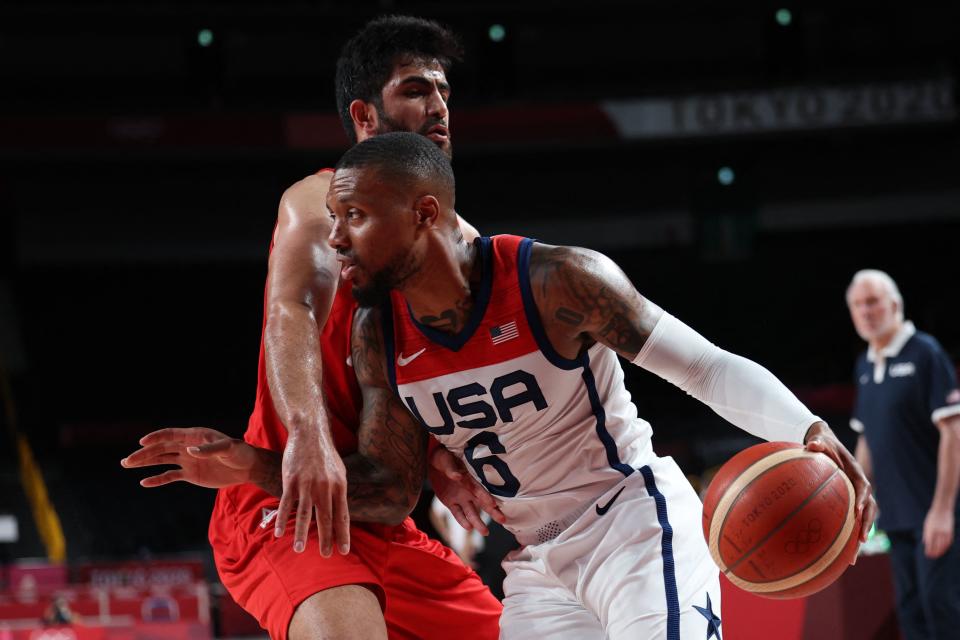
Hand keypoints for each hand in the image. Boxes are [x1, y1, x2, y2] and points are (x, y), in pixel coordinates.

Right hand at [121, 427, 256, 488]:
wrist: (247, 467)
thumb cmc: (239, 453)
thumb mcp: (228, 449)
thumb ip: (209, 450)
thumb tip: (190, 450)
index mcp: (195, 436)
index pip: (171, 435)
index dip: (156, 437)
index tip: (142, 442)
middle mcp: (188, 446)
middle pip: (161, 448)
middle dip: (144, 453)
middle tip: (127, 460)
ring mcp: (187, 460)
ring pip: (162, 460)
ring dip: (145, 462)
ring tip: (127, 464)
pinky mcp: (190, 473)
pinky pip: (170, 475)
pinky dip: (158, 479)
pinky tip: (144, 482)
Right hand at [274, 429, 348, 556]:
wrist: (309, 434)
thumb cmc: (324, 454)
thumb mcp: (339, 471)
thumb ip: (339, 491)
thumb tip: (341, 510)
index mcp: (339, 486)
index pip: (342, 515)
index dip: (343, 533)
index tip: (344, 550)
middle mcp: (325, 487)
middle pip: (326, 518)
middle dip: (327, 539)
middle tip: (327, 555)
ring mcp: (307, 484)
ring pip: (305, 514)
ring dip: (302, 534)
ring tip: (300, 550)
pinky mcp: (291, 480)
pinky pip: (286, 504)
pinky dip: (283, 519)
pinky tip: (280, 532)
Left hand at [429, 445, 505, 534]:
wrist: (434, 463)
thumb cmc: (444, 458)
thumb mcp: (446, 461)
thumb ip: (452, 470)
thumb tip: (458, 476)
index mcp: (470, 478)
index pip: (479, 489)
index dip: (486, 496)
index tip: (494, 504)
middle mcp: (468, 490)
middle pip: (482, 503)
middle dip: (492, 511)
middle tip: (503, 520)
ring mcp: (461, 498)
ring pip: (471, 512)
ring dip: (478, 522)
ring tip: (485, 532)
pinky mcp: (451, 503)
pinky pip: (457, 514)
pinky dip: (462, 520)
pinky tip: (468, 528)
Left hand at [804, 421, 877, 545]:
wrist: (824, 443)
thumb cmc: (822, 442)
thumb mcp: (819, 439)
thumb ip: (818, 442)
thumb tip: (812, 444)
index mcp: (855, 471)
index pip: (863, 486)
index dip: (863, 498)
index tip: (858, 509)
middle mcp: (859, 485)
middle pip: (869, 507)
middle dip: (866, 524)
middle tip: (861, 540)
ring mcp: (855, 495)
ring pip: (863, 518)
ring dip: (860, 535)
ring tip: (852, 556)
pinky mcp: (848, 501)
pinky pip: (852, 520)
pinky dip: (848, 535)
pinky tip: (839, 553)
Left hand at [923, 506, 953, 557]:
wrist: (942, 509)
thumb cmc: (932, 517)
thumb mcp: (926, 525)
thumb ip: (926, 534)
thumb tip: (925, 543)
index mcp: (930, 531)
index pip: (930, 544)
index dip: (929, 551)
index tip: (928, 555)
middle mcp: (938, 532)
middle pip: (937, 546)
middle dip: (935, 552)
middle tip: (933, 557)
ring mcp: (945, 532)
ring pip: (944, 545)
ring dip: (941, 551)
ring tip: (938, 554)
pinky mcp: (950, 531)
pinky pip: (949, 541)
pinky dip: (946, 546)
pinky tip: (944, 549)